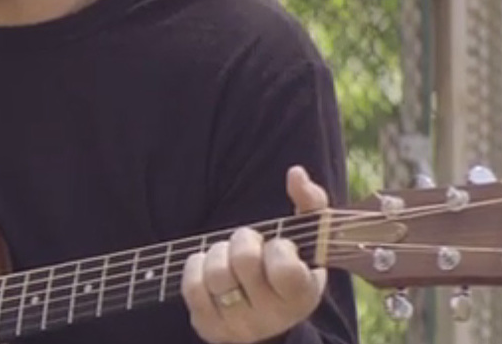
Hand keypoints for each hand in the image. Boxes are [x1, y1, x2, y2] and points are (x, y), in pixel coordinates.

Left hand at [180, 166, 328, 343]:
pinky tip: (209, 269)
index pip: (284, 267)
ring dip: (218, 253)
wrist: (265, 316)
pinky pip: (191, 286)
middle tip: (249, 246)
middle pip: (243, 261)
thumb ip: (310, 203)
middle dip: (242, 241)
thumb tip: (296, 173)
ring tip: (229, 259)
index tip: (279, 248)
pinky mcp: (210, 328)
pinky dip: (196, 267)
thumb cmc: (287, 266)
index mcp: (302, 295)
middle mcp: (272, 317)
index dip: (277, 248)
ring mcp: (240, 326)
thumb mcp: (307, 240)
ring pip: (215, 273)